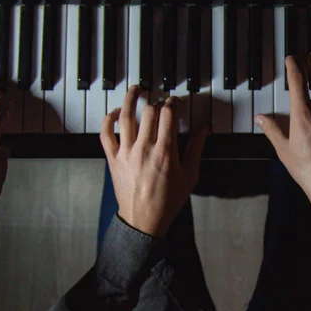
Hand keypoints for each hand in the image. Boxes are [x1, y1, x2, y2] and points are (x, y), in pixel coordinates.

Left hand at [100, 86, 206, 236]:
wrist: (143, 220)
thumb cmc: (168, 201)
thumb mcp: (189, 176)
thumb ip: (196, 150)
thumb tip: (204, 129)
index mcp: (165, 152)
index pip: (168, 115)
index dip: (173, 102)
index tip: (175, 101)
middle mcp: (144, 149)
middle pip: (149, 112)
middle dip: (156, 101)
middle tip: (160, 100)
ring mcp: (126, 153)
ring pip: (125, 116)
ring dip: (130, 99)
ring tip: (136, 89)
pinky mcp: (113, 159)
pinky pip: (106, 134)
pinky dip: (108, 119)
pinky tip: (116, 112)